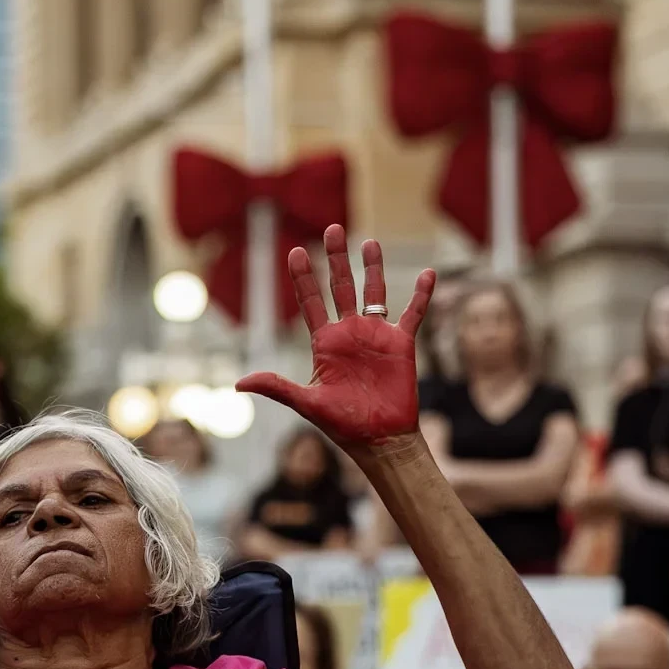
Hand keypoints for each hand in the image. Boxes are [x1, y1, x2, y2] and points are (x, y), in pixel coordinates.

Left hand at [235, 225, 434, 453]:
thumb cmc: (343, 425)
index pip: (310, 302)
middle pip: (340, 287)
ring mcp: (375, 336)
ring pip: (374, 293)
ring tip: (369, 242)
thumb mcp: (307, 404)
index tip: (296, 252)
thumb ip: (277, 387)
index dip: (303, 278)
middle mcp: (349, 333)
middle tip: (333, 228)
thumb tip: (239, 384)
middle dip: (336, 259)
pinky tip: (428, 273)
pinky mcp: (401, 344)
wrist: (379, 440)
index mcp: (324, 344)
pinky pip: (413, 313)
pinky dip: (422, 294)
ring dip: (372, 268)